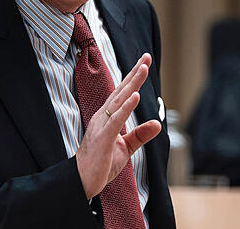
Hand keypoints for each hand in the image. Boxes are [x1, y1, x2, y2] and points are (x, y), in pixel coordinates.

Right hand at [76, 53, 161, 199]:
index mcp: (107, 117)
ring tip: (143, 69)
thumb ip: (140, 135)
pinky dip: (126, 107)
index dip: (134, 77)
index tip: (144, 62)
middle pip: (121, 91)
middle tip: (146, 57)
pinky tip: (134, 96)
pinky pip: (116, 120)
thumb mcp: (126, 148)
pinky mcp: (103, 137)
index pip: (123, 93)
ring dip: (132, 84)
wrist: (81, 182)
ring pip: (119, 100)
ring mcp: (101, 125)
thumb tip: (157, 123)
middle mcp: (103, 116)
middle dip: (135, 73)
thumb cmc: (100, 164)